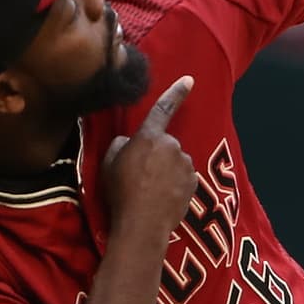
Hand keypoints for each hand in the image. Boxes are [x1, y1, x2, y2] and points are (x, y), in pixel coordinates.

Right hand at [102, 75, 196, 246]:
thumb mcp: (109, 162)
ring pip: (175, 163)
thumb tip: (130, 142)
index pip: (163, 108)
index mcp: (150, 136)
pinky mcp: (194, 184)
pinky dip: (175, 186)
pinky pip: (183, 179)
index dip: (176, 92)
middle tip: (138, 177)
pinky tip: (162, 199)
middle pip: (164, 146)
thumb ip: (121, 145)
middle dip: (155, 156)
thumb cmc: (121, 191)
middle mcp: (173, 146)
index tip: (190, 80)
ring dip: (165, 172)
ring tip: (149, 192)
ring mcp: (186, 166)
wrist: (142, 224)